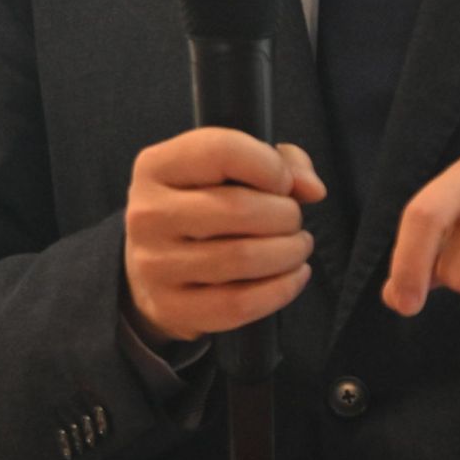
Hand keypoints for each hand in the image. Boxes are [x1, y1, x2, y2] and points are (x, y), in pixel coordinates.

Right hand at [123, 129, 326, 344]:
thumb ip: (278, 161)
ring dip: (288, 252)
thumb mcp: (225, 169)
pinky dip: (281, 289)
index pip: (221, 151)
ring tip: (296, 246)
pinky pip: (239, 303)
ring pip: (243, 258)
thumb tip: (311, 188)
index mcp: (156, 166)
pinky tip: (293, 276)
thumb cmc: (199, 206)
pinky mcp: (170, 307)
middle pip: (239, 209)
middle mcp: (148, 214)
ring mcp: (155, 264)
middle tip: (292, 220)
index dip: (269, 166)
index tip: (284, 183)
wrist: (151, 266)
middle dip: (285, 215)